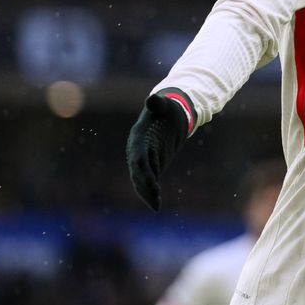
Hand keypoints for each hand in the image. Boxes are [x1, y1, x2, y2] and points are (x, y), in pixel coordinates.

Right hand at [125, 89, 192, 211]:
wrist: (167, 115)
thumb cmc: (166, 109)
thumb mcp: (164, 105)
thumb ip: (157, 104)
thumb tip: (153, 98)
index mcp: (138, 136)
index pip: (139, 154)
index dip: (144, 167)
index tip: (151, 180)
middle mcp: (137, 150)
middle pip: (138, 171)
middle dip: (145, 184)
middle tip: (155, 195)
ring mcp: (142, 159)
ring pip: (140, 180)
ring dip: (147, 193)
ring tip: (156, 206)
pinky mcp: (150, 165)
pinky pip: (147, 182)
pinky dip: (150, 193)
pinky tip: (156, 205)